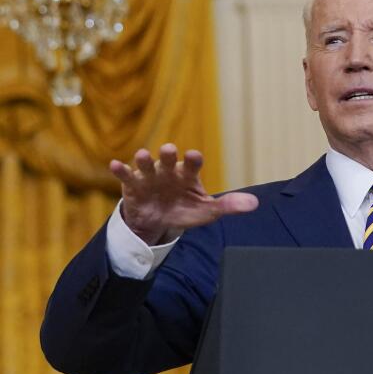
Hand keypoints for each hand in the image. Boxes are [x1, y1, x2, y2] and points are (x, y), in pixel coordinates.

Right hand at [110, 143, 258, 245]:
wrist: (159, 222)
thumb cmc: (186, 210)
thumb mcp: (208, 211)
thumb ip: (229, 206)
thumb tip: (255, 204)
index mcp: (188, 174)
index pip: (193, 164)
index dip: (193, 160)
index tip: (194, 156)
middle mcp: (169, 170)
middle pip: (169, 159)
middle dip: (168, 154)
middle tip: (169, 150)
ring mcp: (151, 176)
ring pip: (147, 164)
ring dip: (144, 159)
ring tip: (142, 155)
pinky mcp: (133, 185)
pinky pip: (126, 175)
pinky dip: (121, 169)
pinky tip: (115, 165)